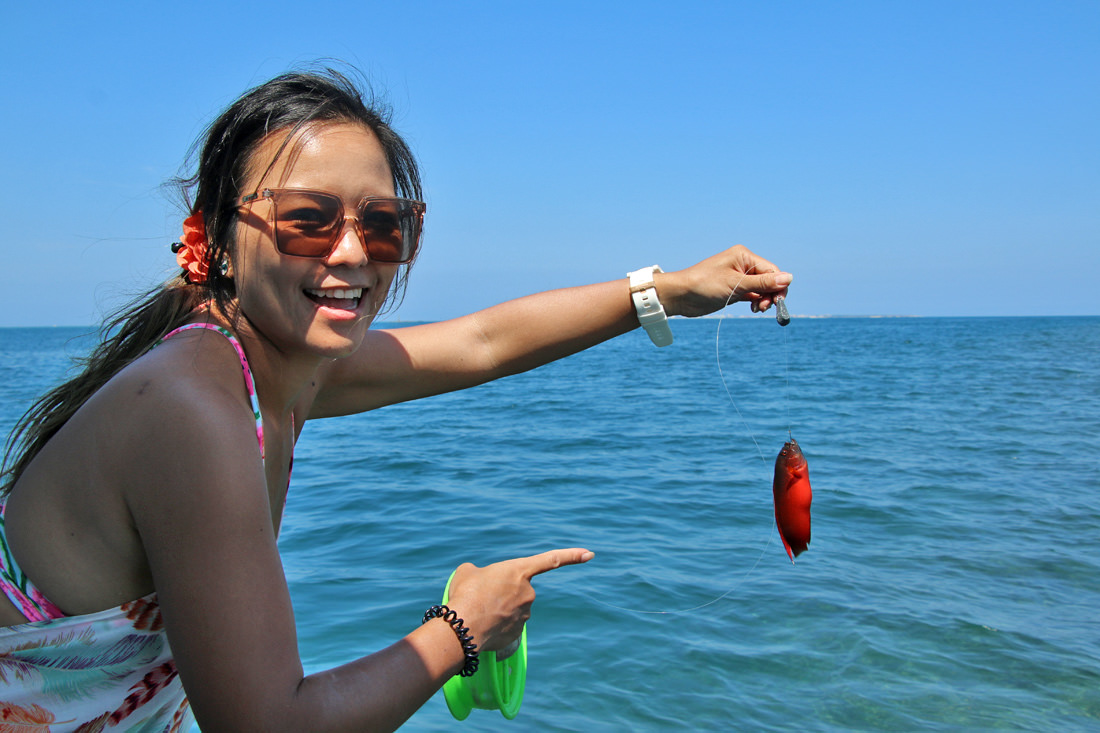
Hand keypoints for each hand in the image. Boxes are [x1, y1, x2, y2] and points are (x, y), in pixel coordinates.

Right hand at [445, 548, 593, 651]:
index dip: (572, 556)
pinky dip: (496, 625)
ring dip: (498, 609)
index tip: (590, 554)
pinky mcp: (517, 634)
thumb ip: (479, 572)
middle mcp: (528, 593)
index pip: (552, 560)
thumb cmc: (466, 594)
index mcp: (519, 571)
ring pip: (512, 608)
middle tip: (481, 596)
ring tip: (477, 611)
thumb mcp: (468, 572)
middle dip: (503, 593)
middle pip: (518, 589)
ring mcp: (524, 615)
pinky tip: (482, 625)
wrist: (463, 628)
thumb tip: (479, 579)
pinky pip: (507, 625)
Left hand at [654, 244, 792, 317]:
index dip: (778, 286)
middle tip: (765, 308)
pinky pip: (753, 295)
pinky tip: (754, 308)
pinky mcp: (734, 290)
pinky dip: (757, 302)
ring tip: (757, 309)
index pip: (771, 270)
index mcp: (744, 256)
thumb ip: (763, 283)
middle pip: (769, 280)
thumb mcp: (736, 284)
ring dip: (764, 300)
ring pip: (762, 289)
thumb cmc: (704, 284)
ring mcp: (739, 278)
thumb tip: (789, 278)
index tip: (777, 302)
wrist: (680, 295)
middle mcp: (743, 265)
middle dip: (771, 294)